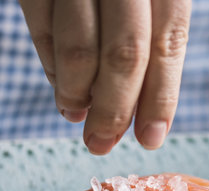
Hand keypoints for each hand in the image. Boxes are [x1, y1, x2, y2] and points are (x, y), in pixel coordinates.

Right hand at [19, 0, 191, 154]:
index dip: (160, 100)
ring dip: (78, 95)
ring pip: (79, 48)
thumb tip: (141, 112)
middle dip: (114, 110)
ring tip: (77, 116)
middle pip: (125, 56)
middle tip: (101, 144)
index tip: (151, 139)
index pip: (167, 48)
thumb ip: (151, 41)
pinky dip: (51, 66)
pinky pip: (41, 28)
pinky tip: (62, 86)